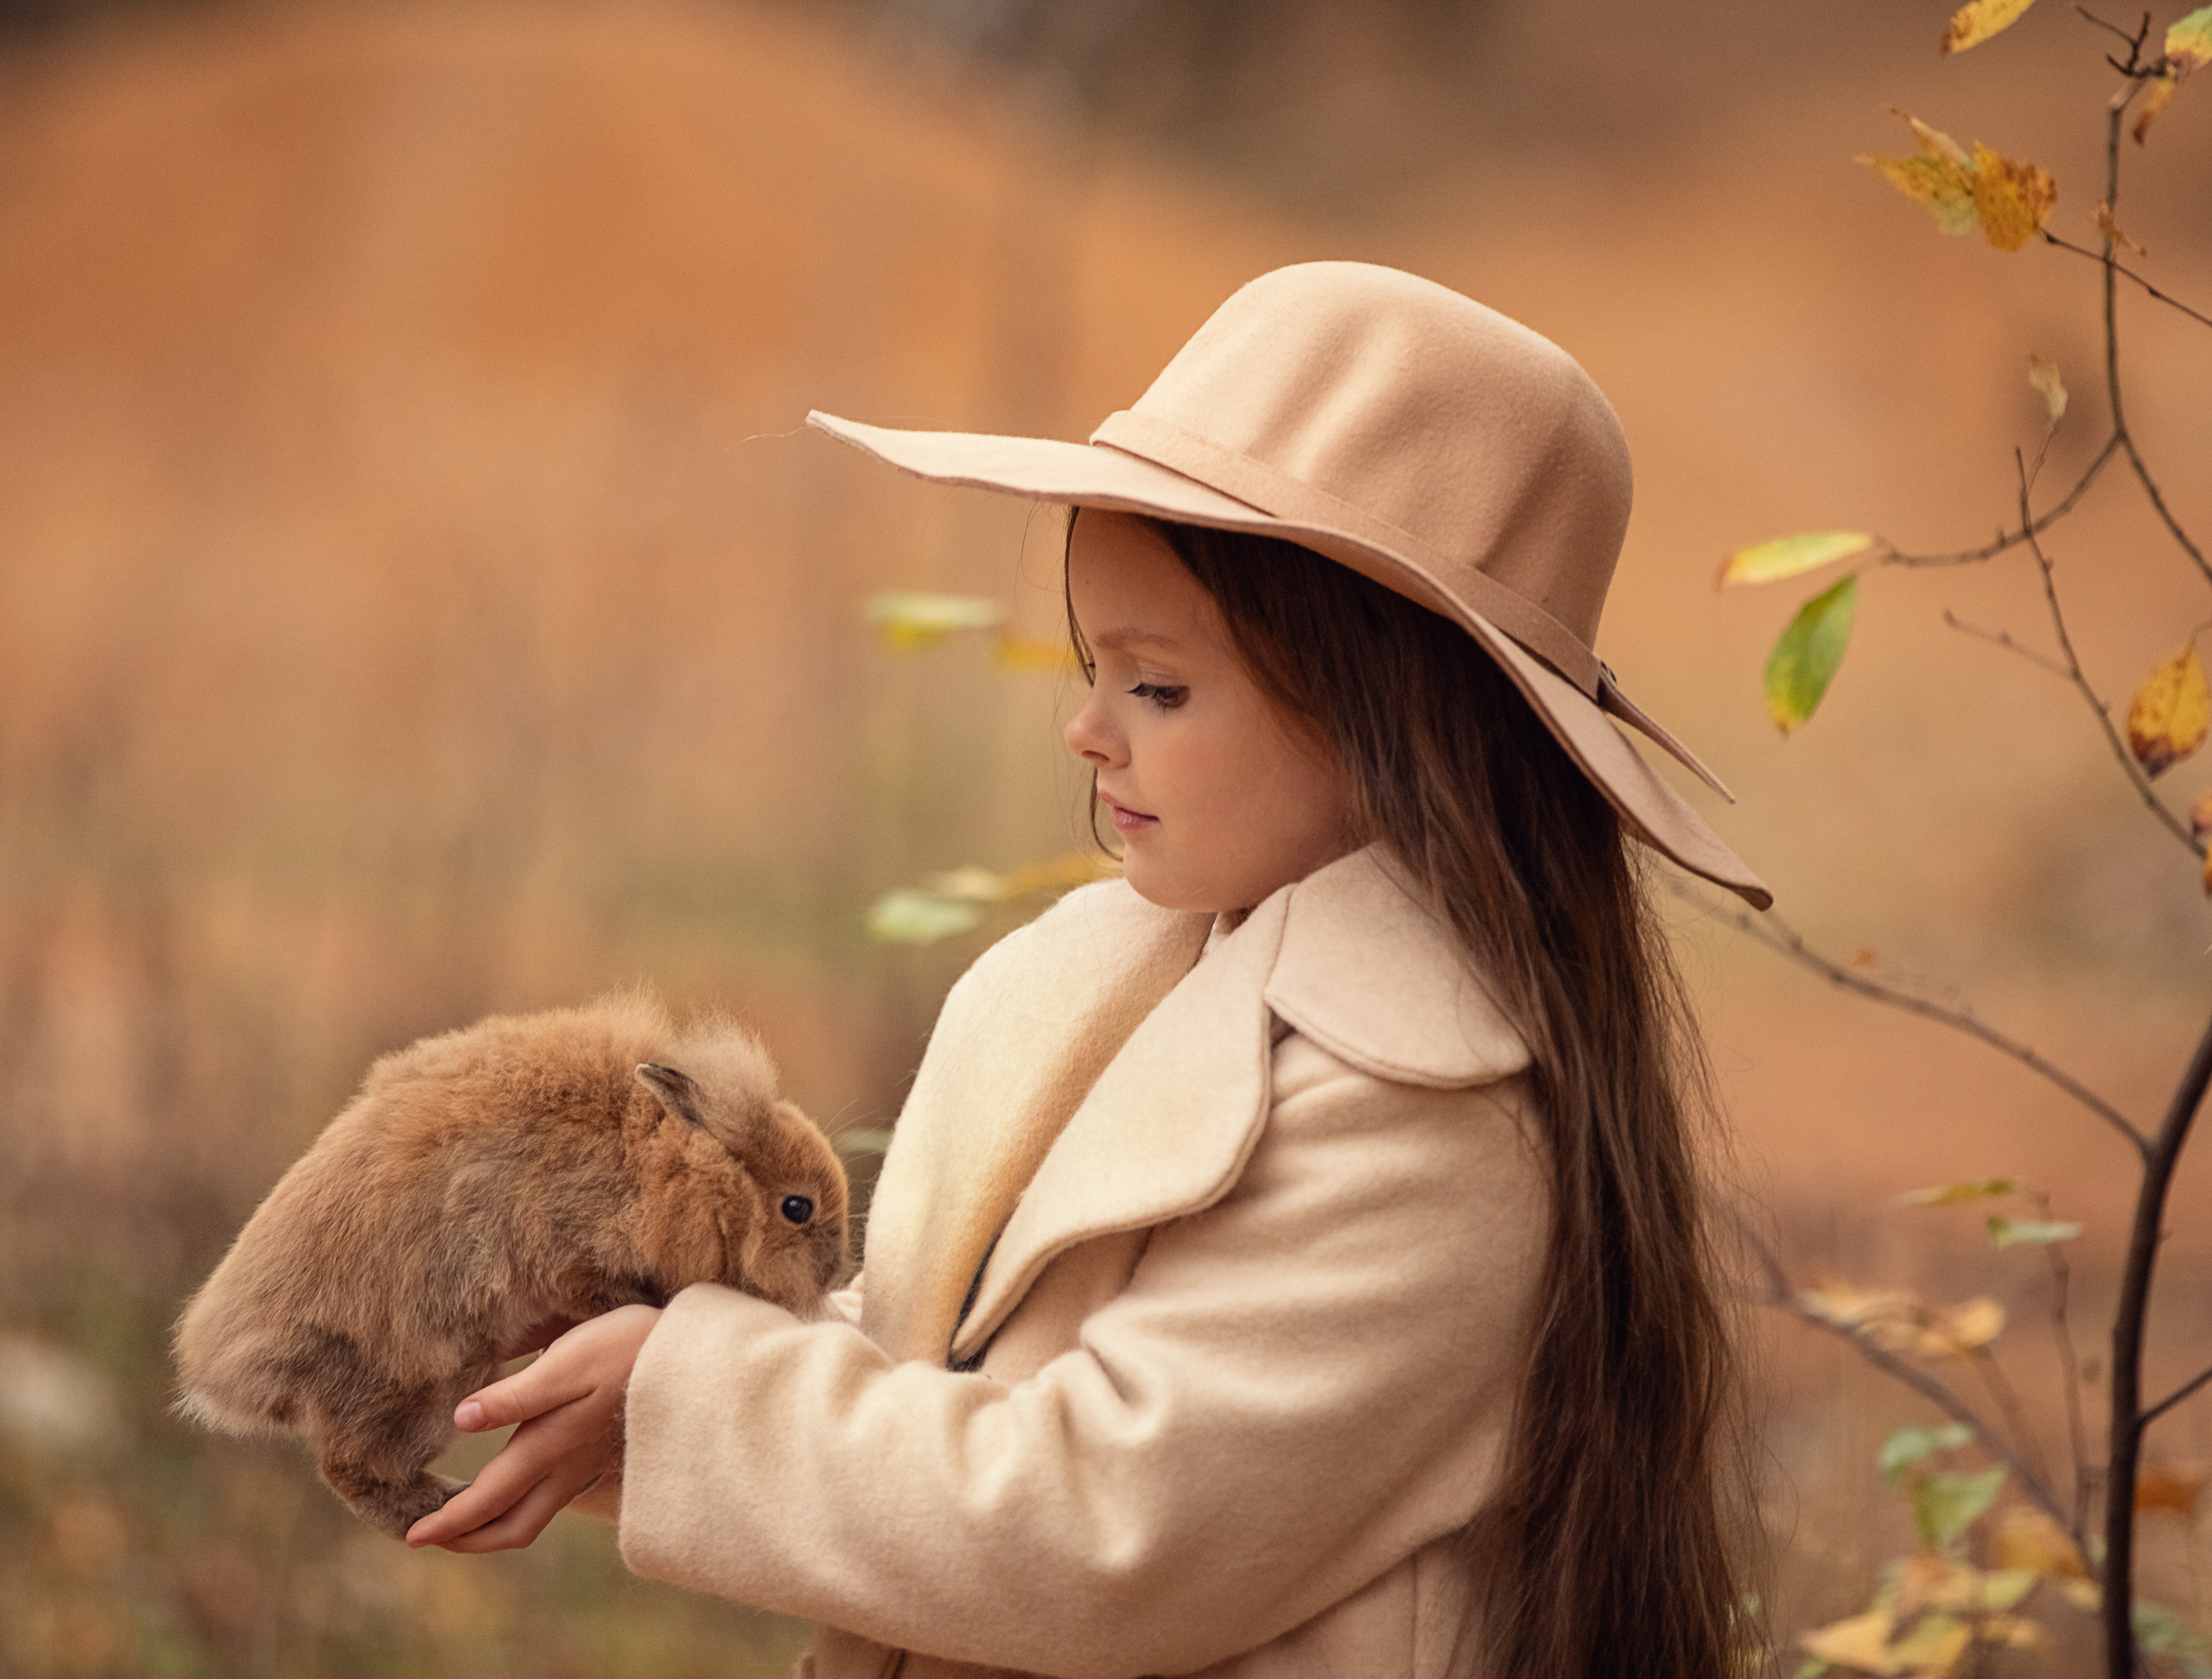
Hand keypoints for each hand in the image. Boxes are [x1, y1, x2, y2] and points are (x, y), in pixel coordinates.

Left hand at [406, 1304, 661, 1552]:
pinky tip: (520, 1485)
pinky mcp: (603, 1455)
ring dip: (494, 1526)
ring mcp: (588, 1465)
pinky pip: (556, 1499)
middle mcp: (567, 1467)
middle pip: (512, 1526)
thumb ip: (516, 1394)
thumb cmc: (625, 1347)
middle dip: (468, 1538)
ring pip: (535, 1516)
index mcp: (549, 1446)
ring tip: (467, 1519)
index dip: (448, 1523)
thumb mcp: (566, 1361)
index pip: (488, 1499)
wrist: (692, 1356)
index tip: (411, 1535)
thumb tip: (461, 1419)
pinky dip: (524, 1506)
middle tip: (430, 1536)